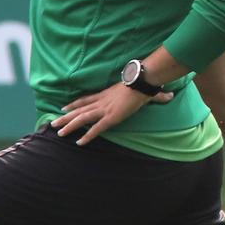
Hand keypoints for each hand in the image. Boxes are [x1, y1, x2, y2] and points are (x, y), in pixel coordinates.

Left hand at [49, 81, 172, 146]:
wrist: (142, 82)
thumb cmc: (144, 83)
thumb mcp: (146, 90)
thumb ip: (157, 96)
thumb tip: (170, 95)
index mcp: (107, 94)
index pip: (86, 99)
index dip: (74, 104)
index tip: (63, 107)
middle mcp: (102, 101)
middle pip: (80, 109)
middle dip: (66, 117)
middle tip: (53, 123)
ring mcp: (105, 109)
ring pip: (82, 118)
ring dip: (69, 126)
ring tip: (58, 132)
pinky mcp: (111, 117)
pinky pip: (96, 128)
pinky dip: (87, 136)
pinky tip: (79, 142)